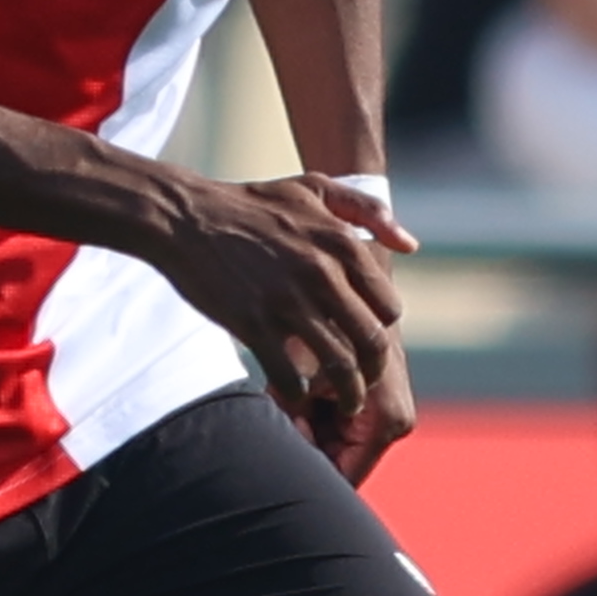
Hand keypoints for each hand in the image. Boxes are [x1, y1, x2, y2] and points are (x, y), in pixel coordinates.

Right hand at [152, 171, 420, 478]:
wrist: (185, 217)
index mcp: (341, 243)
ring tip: (344, 406)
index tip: (368, 345)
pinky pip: (292, 376)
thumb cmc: (250, 204)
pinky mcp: (255, 325)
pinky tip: (297, 394)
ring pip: (339, 367)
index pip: (388, 307)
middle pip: (371, 343)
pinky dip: (300, 394)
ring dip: (347, 395)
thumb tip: (410, 245)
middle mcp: (322, 274)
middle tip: (364, 386)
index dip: (382, 332)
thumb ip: (367, 209)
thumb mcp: (313, 189)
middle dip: (373, 373)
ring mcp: (289, 302)